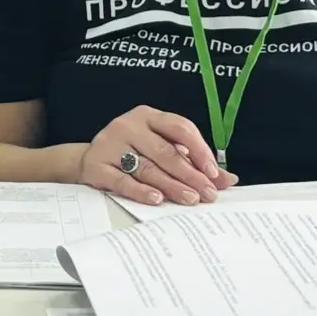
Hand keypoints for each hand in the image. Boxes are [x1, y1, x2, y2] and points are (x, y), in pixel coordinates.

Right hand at [80, 105, 236, 206]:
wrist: (89, 159)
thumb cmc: (132, 152)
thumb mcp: (161, 148)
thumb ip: (192, 162)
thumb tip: (227, 179)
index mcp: (148, 116)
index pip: (180, 127)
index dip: (199, 150)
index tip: (213, 172)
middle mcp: (128, 126)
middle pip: (165, 151)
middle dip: (190, 174)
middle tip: (207, 193)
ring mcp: (110, 144)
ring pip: (146, 167)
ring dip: (171, 185)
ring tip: (189, 199)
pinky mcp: (96, 164)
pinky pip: (121, 180)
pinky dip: (140, 190)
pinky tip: (156, 198)